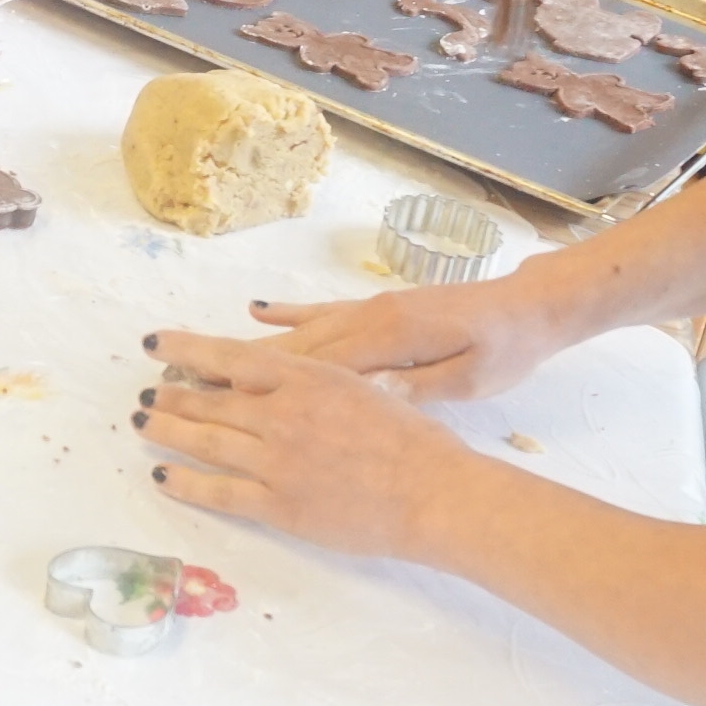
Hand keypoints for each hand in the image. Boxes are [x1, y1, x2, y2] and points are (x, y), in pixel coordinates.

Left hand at [135, 330, 517, 566]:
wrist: (433, 491)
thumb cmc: (412, 439)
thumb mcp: (364, 385)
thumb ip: (316, 382)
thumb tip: (283, 376)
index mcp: (306, 378)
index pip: (229, 357)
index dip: (186, 348)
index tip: (155, 343)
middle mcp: (282, 414)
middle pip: (210, 400)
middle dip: (172, 396)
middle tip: (145, 394)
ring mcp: (277, 461)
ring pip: (206, 441)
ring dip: (168, 431)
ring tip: (142, 425)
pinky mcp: (279, 505)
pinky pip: (220, 492)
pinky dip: (186, 483)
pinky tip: (163, 476)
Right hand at [226, 267, 577, 401]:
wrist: (530, 306)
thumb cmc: (505, 350)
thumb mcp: (469, 379)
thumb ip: (416, 386)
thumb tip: (366, 394)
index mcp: (389, 340)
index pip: (310, 369)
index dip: (256, 385)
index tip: (206, 399)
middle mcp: (368, 319)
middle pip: (289, 350)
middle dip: (231, 367)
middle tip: (175, 379)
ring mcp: (370, 309)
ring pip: (298, 333)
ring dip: (247, 347)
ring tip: (197, 357)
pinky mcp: (379, 306)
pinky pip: (322, 310)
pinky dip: (287, 314)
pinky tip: (255, 313)